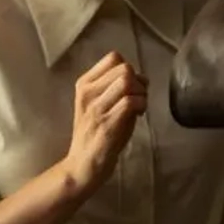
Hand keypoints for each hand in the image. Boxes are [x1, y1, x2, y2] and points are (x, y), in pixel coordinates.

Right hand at [63, 52, 146, 194]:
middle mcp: (88, 93)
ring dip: (141, 94)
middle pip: (124, 68)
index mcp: (84, 84)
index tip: (131, 88)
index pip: (113, 57)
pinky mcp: (107, 124)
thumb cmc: (95, 134)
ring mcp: (96, 108)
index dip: (130, 69)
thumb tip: (141, 77)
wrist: (82, 165)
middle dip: (139, 82)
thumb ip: (115, 87)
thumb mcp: (100, 104)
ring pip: (128, 82)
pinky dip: (141, 106)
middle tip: (138, 100)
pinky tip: (138, 117)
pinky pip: (130, 102)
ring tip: (139, 109)